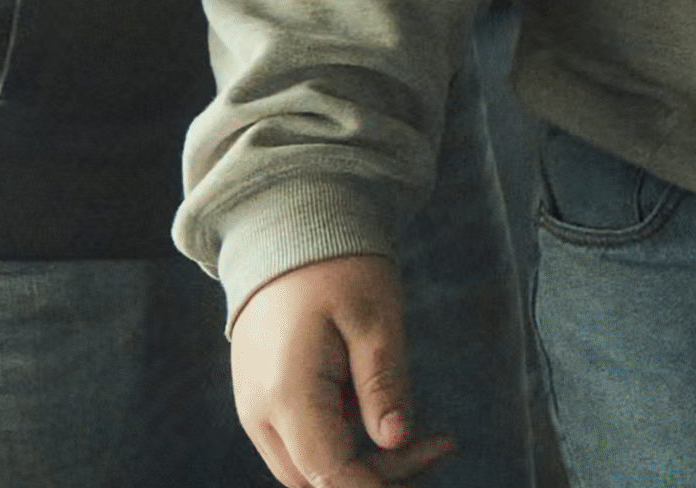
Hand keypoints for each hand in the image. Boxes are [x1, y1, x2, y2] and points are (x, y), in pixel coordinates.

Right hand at [229, 254, 453, 487]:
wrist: (287, 234)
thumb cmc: (337, 267)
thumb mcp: (376, 318)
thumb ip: (383, 384)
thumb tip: (395, 441)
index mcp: (287, 394)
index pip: (331, 475)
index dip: (380, 485)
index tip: (434, 458)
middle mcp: (260, 414)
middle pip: (317, 482)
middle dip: (378, 478)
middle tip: (439, 445)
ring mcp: (255, 412)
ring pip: (307, 471)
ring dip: (362, 468)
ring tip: (425, 441)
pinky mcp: (264, 405)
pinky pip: (303, 447)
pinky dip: (344, 449)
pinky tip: (385, 422)